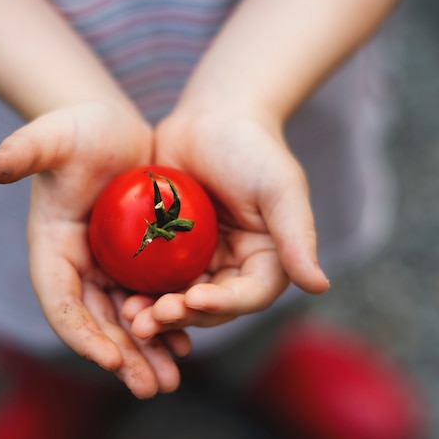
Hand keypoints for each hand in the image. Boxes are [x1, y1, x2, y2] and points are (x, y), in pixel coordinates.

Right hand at [0, 101, 190, 397]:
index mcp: (52, 249)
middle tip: (152, 388)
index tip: (110, 359)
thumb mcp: (53, 137)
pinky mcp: (134, 261)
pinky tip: (187, 341)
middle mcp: (77, 266)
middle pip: (96, 323)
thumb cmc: (78, 129)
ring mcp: (106, 266)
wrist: (109, 127)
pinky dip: (166, 324)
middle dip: (122, 357)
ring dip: (146, 352)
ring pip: (125, 320)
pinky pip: (149, 301)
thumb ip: (23, 151)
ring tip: (171, 380)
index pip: (60, 302)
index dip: (82, 333)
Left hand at [125, 110, 329, 337]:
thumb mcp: (280, 188)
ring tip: (131, 317)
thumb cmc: (252, 148)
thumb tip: (320, 286)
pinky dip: (138, 290)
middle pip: (208, 307)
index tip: (193, 300)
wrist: (211, 120)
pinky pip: (153, 277)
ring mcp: (198, 262)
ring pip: (177, 299)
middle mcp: (232, 270)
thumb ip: (297, 236)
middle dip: (181, 317)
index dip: (222, 305)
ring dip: (156, 313)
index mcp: (265, 263)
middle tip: (150, 319)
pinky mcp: (168, 252)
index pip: (248, 295)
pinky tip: (118, 296)